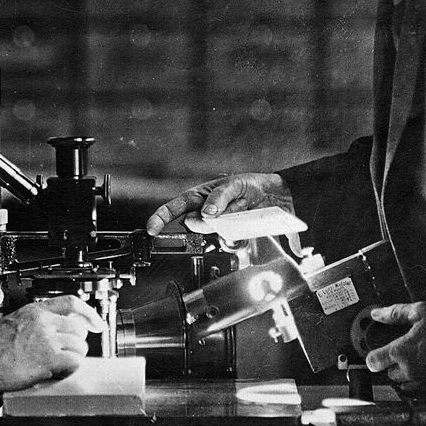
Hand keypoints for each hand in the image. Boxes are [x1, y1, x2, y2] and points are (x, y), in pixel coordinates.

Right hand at [0, 295, 105, 408]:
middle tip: (68, 353)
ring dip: (73, 357)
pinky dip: (70, 369)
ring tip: (59, 364)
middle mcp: (42, 322)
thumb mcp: (13, 321)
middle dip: (77, 343)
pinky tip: (58, 372)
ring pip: (79, 346)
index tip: (96, 322)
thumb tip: (56, 326)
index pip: (71, 303)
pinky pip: (74, 362)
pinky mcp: (48, 358)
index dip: (88, 313)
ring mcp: (46, 339)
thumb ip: (35, 321)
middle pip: (79, 328)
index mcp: (34, 311)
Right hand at [144, 173, 292, 235]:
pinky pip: (228, 241)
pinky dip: (237, 234)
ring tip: (241, 210)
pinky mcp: (229, 235)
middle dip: (208, 221)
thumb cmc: (248, 185)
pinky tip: (244, 222)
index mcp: (198, 197)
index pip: (174, 208)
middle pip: (195, 225)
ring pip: (213, 233)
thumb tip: (206, 213)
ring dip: (227, 225)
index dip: (160, 218)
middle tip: (226, 209)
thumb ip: (218, 198)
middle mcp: (204, 213)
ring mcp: (216, 226)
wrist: (273, 196)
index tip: (152, 229)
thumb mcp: (233, 185)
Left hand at [363, 301, 425, 398]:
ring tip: (417, 365)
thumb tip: (377, 314)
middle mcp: (412, 371)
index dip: (373, 357)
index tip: (375, 356)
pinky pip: (425, 394)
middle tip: (403, 354)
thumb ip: (395, 314)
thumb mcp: (419, 311)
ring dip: (407, 379)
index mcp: (402, 352)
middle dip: (394, 366)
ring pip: (407, 388)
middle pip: (391, 375)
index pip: (375, 361)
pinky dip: (424, 387)